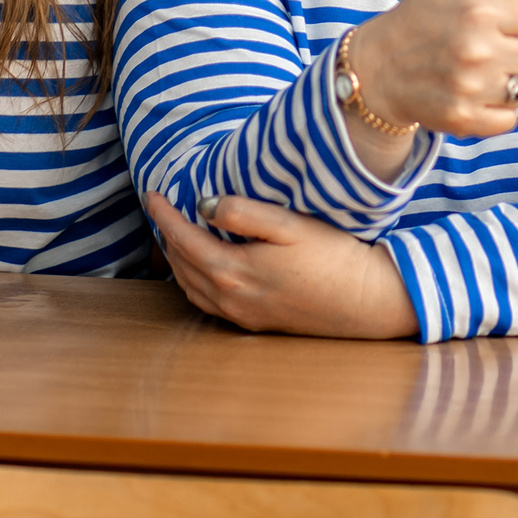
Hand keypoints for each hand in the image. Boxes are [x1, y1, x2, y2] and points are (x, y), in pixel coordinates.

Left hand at [143, 192, 418, 338]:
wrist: (365, 300)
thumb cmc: (333, 257)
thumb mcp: (289, 225)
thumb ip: (244, 213)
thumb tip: (204, 204)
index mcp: (233, 270)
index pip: (182, 239)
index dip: (163, 215)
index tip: (152, 193)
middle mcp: (230, 298)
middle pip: (181, 265)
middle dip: (166, 236)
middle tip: (162, 210)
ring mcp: (242, 315)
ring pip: (191, 288)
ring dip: (177, 261)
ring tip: (174, 236)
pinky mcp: (255, 324)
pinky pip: (207, 303)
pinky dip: (193, 282)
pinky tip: (201, 270)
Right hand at [349, 0, 517, 145]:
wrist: (377, 68)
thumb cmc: (421, 14)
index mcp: (481, 10)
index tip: (497, 21)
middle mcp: (477, 49)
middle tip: (487, 46)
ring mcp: (470, 87)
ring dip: (511, 82)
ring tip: (481, 70)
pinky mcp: (463, 119)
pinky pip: (511, 119)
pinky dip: (496, 111)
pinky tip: (472, 94)